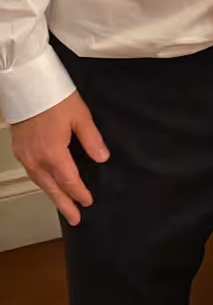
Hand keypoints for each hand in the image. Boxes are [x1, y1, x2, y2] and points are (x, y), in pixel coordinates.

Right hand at [11, 92, 109, 224]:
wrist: (28, 85)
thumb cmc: (55, 97)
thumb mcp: (80, 116)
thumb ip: (91, 139)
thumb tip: (102, 158)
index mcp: (54, 154)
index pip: (69, 181)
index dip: (79, 193)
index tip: (88, 202)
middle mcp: (37, 159)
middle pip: (53, 189)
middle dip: (64, 205)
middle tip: (74, 219)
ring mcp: (26, 156)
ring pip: (41, 183)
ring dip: (53, 195)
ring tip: (63, 206)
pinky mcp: (19, 150)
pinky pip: (32, 173)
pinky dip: (42, 182)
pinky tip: (48, 183)